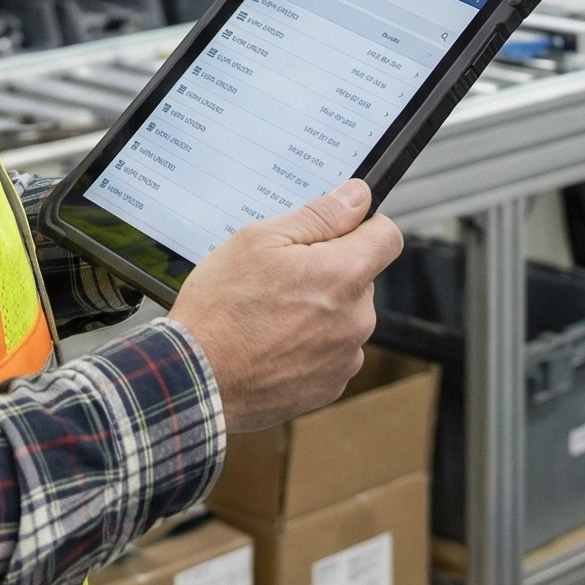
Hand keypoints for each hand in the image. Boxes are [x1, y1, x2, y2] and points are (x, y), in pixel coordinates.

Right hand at [170, 179, 402, 433]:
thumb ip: (318, 216)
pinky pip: (330, 352)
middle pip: (360, 278)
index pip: (387, 237)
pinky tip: (272, 342)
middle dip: (328, 270)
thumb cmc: (221, 309)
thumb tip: (357, 197)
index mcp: (344, 276)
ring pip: (343, 316)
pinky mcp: (329, 387)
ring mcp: (344, 358)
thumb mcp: (259, 240)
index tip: (336, 230)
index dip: (363, 226)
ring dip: (319, 310)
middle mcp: (356, 320)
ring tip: (269, 313)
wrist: (196, 380)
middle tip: (280, 276)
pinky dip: (308, 344)